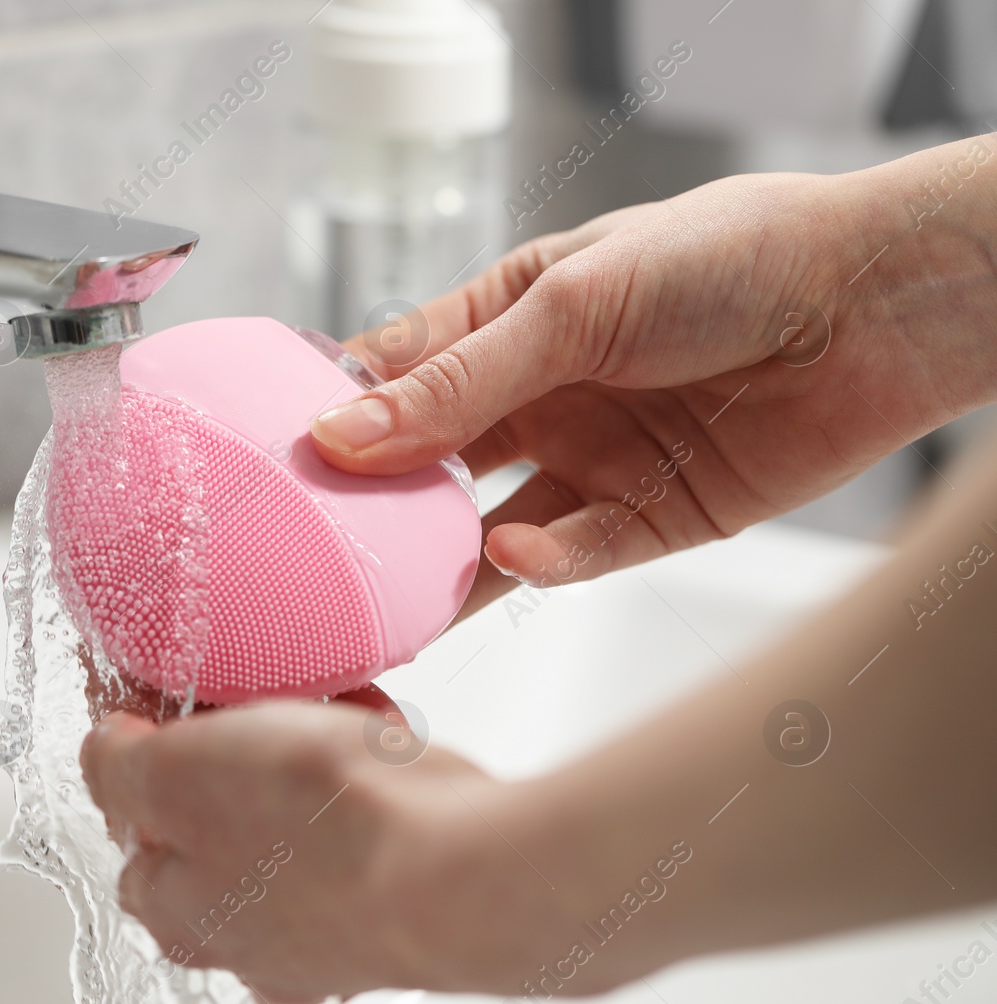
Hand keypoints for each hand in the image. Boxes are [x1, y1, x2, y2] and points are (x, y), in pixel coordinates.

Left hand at [78, 700, 556, 1003]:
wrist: (468, 867)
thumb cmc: (325, 829)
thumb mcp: (178, 771)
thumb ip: (118, 766)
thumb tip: (104, 751)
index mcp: (175, 911)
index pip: (133, 819)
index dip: (149, 746)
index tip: (173, 700)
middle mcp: (248, 938)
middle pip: (219, 812)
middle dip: (242, 745)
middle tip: (266, 705)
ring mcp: (329, 927)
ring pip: (297, 812)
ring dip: (312, 753)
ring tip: (338, 715)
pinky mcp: (397, 899)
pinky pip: (368, 818)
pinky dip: (373, 773)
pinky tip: (386, 743)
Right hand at [312, 140, 996, 616]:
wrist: (874, 305)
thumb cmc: (728, 259)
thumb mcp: (571, 303)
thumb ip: (459, 380)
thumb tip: (343, 434)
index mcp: (507, 320)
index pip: (396, 373)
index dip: (337, 414)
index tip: (279, 458)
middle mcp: (539, 397)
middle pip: (430, 465)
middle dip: (378, 503)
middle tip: (320, 542)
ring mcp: (588, 461)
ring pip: (489, 529)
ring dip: (444, 561)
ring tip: (392, 595)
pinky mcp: (645, 521)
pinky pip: (573, 555)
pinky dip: (540, 562)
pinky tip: (516, 554)